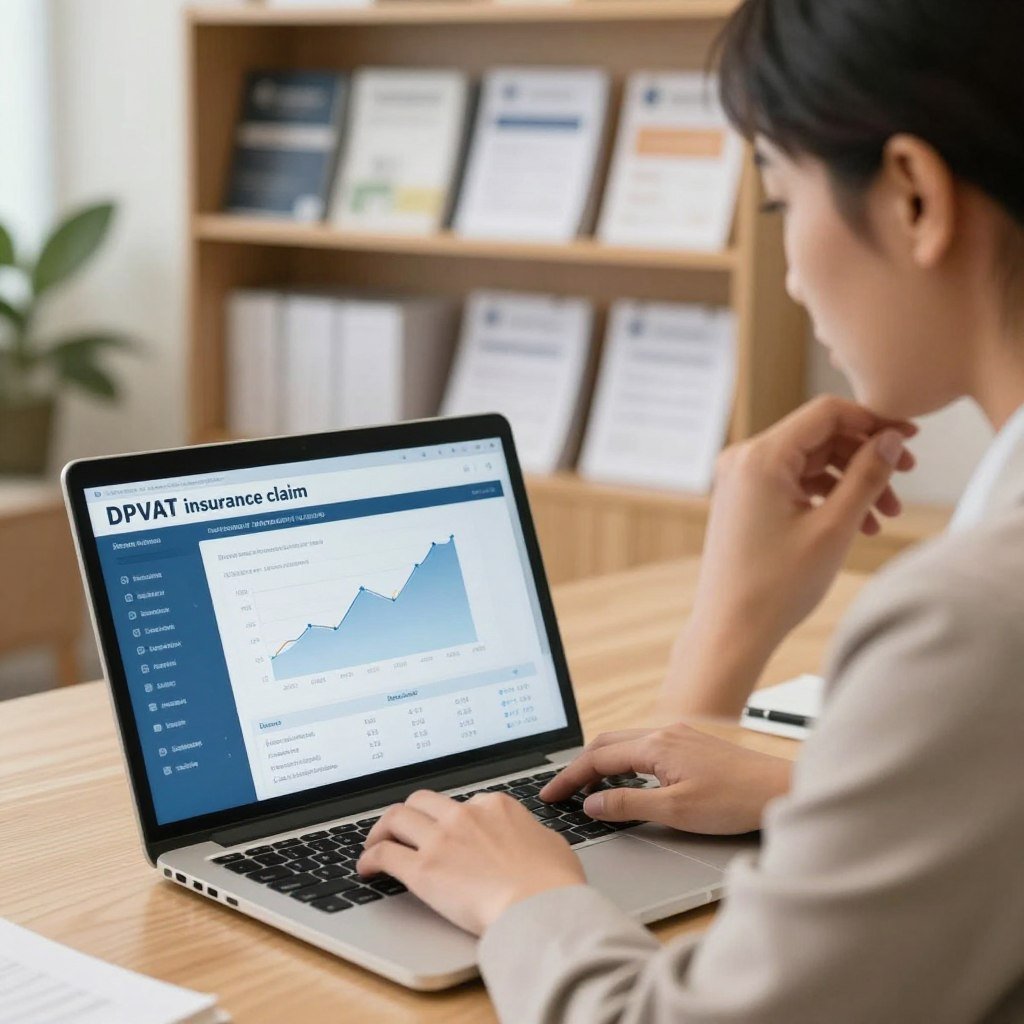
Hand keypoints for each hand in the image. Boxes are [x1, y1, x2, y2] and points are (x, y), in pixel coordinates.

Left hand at [356, 789, 585, 935]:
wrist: (540, 907)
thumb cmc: (553, 884)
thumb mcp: (550, 843)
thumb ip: (530, 834)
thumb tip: (527, 839)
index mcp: (495, 806)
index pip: (461, 803)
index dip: (448, 819)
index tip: (443, 832)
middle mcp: (464, 815)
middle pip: (422, 802)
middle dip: (408, 814)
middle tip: (400, 830)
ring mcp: (441, 839)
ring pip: (396, 818)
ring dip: (381, 830)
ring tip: (374, 844)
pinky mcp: (423, 870)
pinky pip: (384, 854)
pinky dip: (369, 858)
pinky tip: (366, 869)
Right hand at [540, 724, 792, 834]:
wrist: (780, 790)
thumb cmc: (735, 802)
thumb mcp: (675, 811)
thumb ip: (628, 806)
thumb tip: (591, 804)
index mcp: (656, 746)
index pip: (598, 758)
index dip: (569, 778)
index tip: (549, 795)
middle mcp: (664, 732)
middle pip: (606, 743)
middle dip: (579, 766)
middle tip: (560, 791)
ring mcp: (678, 735)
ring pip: (625, 743)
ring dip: (602, 763)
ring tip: (587, 790)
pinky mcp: (690, 742)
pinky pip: (643, 746)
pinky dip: (624, 761)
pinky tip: (626, 780)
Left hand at [660, 396, 916, 717]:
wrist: (730, 630)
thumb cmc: (775, 587)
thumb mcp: (834, 528)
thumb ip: (866, 476)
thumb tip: (890, 438)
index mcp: (759, 457)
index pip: (826, 413)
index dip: (873, 420)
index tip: (909, 438)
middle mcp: (743, 460)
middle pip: (819, 437)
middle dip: (864, 457)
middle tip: (904, 481)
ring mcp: (740, 480)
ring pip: (809, 462)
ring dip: (850, 482)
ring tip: (885, 517)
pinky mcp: (744, 500)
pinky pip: (793, 483)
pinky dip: (826, 497)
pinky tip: (858, 524)